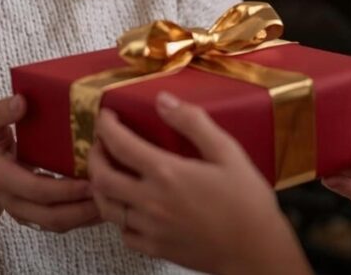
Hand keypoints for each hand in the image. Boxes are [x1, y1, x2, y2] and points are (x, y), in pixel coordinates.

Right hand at [0, 95, 100, 233]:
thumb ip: (1, 113)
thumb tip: (21, 101)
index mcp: (3, 179)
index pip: (37, 190)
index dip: (65, 189)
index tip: (92, 179)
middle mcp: (15, 202)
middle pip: (52, 216)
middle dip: (84, 209)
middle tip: (112, 192)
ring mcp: (26, 213)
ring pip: (59, 224)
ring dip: (87, 216)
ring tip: (115, 199)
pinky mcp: (36, 217)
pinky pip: (62, 223)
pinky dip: (84, 218)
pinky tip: (105, 204)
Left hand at [88, 92, 312, 274]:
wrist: (256, 250)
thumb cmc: (247, 202)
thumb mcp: (226, 151)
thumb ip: (192, 122)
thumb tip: (163, 100)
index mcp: (167, 173)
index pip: (119, 144)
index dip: (106, 126)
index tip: (106, 116)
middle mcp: (151, 201)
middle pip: (101, 177)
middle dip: (94, 156)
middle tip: (101, 143)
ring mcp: (150, 228)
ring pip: (106, 207)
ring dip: (100, 186)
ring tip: (108, 171)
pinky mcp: (156, 248)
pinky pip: (123, 233)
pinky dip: (119, 216)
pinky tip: (129, 206)